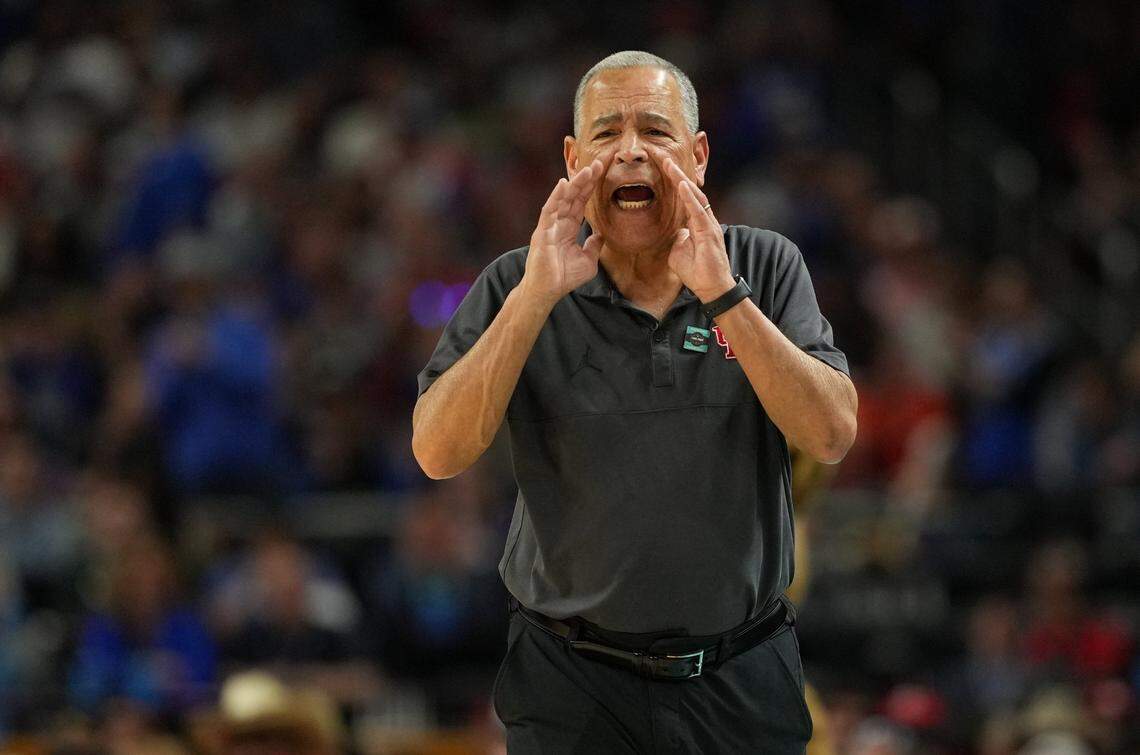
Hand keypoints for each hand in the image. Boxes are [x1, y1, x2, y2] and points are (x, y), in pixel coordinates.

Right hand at [519, 159, 604, 307]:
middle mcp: (559, 222)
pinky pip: (549, 211)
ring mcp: (549, 225)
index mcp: (569, 227)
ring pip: (563, 199)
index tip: (603, 170)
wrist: (547, 291)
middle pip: (574, 196)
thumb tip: (600, 235)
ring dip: (575, 184)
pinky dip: (556, 197)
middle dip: (587, 179)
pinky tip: (564, 184)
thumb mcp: (588, 261)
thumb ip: (594, 246)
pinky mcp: (542, 232)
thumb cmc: (564, 278)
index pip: (582, 202)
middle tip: (600, 162)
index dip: (592, 186)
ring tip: (588, 169)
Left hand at [663, 158, 734, 302]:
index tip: (662, 166)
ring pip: (695, 195)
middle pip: (690, 190)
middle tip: (663, 157)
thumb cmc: (697, 272)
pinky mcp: (709, 232)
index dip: (674, 181)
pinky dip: (689, 197)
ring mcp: (708, 224)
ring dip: (681, 179)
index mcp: (697, 222)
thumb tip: (675, 233)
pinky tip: (681, 184)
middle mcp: (704, 219)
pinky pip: (698, 210)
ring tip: (669, 164)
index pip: (684, 197)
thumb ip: (678, 238)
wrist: (711, 288)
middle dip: (676, 173)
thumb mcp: (679, 252)